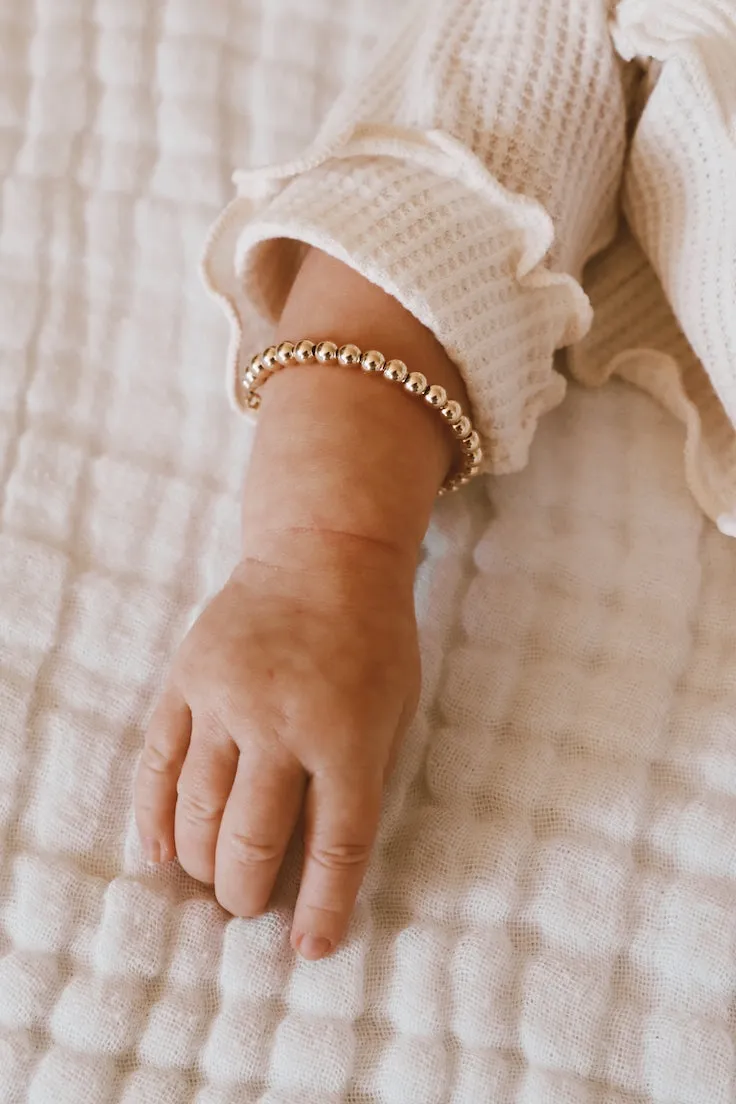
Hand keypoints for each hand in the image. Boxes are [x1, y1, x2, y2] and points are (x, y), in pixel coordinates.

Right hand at [134, 533, 419, 958]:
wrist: (323, 555)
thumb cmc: (374, 639)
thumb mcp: (397, 710)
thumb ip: (364, 781)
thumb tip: (323, 861)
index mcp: (348, 736)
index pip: (335, 845)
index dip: (322, 906)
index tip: (309, 949)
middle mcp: (282, 723)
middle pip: (254, 838)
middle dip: (246, 892)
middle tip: (248, 907)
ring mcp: (226, 700)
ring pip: (198, 810)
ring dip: (203, 863)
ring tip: (213, 882)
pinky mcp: (187, 681)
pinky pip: (158, 762)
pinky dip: (155, 815)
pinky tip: (161, 851)